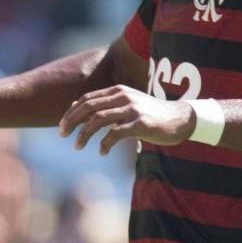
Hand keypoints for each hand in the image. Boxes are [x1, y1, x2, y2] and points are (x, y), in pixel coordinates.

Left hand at [58, 85, 194, 154]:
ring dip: (84, 134)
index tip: (61, 127)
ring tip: (78, 146)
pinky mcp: (140, 123)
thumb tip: (75, 108)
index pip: (86, 99)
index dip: (71, 113)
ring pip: (98, 119)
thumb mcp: (126, 105)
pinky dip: (105, 144)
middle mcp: (123, 96)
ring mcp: (132, 109)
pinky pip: (115, 133)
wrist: (180, 119)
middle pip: (88, 107)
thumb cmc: (149, 114)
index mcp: (117, 90)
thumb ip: (104, 106)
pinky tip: (102, 152)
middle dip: (71, 121)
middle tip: (62, 135)